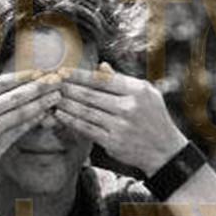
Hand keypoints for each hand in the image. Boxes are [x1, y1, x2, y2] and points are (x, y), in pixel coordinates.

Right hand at [0, 60, 63, 198]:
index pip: (2, 82)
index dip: (24, 76)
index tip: (40, 70)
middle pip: (16, 95)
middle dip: (40, 86)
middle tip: (58, 79)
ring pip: (22, 112)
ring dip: (42, 103)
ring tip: (58, 95)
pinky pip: (20, 130)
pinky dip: (33, 121)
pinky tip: (45, 114)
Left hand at [57, 62, 188, 175]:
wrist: (165, 150)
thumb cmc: (154, 118)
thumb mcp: (146, 93)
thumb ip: (122, 80)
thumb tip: (101, 66)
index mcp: (137, 90)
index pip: (102, 79)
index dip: (79, 75)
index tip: (63, 71)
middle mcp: (129, 106)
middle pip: (90, 95)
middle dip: (68, 88)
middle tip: (50, 83)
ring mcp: (120, 125)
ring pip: (85, 111)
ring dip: (66, 104)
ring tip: (52, 98)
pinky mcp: (112, 142)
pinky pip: (86, 128)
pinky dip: (71, 121)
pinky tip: (59, 115)